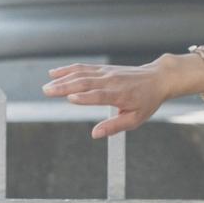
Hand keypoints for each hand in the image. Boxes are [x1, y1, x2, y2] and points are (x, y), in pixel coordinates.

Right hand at [42, 53, 203, 138]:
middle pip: (85, 83)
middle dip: (65, 86)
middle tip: (47, 91)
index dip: (85, 98)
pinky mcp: (103, 68)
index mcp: (120, 95)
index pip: (100, 96)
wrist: (157, 78)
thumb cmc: (147, 101)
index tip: (70, 99)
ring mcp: (106, 73)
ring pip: (81, 74)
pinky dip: (68, 69)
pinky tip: (55, 73)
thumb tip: (95, 134)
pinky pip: (83, 68)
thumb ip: (115, 127)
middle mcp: (112, 81)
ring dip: (62, 78)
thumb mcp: (135, 119)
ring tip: (47, 85)